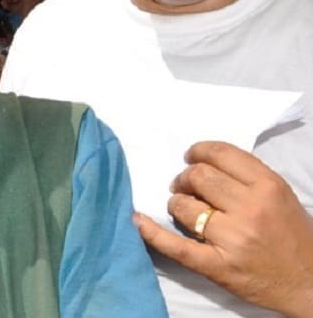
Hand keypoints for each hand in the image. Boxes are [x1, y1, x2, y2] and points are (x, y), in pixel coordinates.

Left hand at [134, 141, 312, 317]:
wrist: (310, 282)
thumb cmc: (292, 233)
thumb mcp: (279, 194)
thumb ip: (244, 175)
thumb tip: (199, 161)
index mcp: (267, 186)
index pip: (219, 154)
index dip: (197, 151)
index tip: (190, 157)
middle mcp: (249, 209)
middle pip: (198, 176)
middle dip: (185, 177)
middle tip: (185, 185)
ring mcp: (232, 239)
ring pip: (184, 205)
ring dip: (176, 202)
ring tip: (182, 206)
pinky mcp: (217, 266)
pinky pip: (176, 246)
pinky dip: (152, 232)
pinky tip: (138, 220)